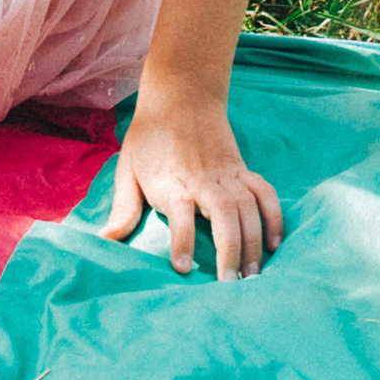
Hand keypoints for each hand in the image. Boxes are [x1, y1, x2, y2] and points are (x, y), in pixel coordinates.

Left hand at [98, 89, 282, 279]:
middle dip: (230, 249)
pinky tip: (275, 244)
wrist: (180, 95)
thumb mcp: (127, 167)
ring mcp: (225, 172)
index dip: (181, 238)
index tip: (182, 268)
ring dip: (253, 240)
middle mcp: (200, 176)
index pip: (179, 210)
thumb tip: (104, 240)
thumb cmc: (149, 137)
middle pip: (223, 211)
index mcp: (168, 178)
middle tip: (230, 284)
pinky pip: (264, 192)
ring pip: (247, 206)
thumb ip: (123, 208)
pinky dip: (274, 216)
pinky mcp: (242, 169)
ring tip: (253, 275)